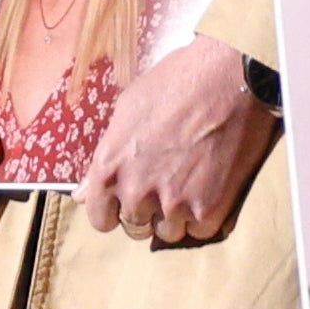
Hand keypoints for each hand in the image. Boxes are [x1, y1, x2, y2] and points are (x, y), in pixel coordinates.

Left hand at [81, 35, 271, 244]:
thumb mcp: (127, 111)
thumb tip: (82, 193)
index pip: (99, 218)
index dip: (113, 211)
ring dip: (177, 216)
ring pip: (168, 232)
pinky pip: (199, 231)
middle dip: (147, 210)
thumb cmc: (175, 83)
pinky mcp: (209, 209)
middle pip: (134, 226)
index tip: (126, 202)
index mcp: (108, 167)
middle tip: (166, 184)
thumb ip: (105, 157)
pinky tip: (210, 188)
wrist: (228, 76)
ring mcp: (173, 203)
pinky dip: (205, 216)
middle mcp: (136, 190)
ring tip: (190, 184)